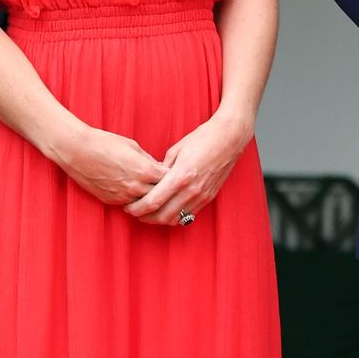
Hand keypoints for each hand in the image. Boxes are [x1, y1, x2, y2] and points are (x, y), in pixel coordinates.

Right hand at [51, 125, 166, 204]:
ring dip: (150, 198)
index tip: (175, 173)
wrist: (78, 151)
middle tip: (169, 187)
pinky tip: (136, 193)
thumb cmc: (105, 143)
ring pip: (145, 203)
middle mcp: (136, 186)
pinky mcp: (112, 201)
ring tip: (153, 192)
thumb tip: (158, 167)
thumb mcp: (132, 146)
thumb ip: (148, 159)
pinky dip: (135, 200)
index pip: (169, 179)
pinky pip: (130, 204)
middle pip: (160, 195)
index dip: (173, 176)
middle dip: (165, 190)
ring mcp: (123, 196)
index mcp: (145, 170)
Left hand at [124, 113, 250, 224]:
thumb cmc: (203, 138)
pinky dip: (175, 216)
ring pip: (175, 219)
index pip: (153, 201)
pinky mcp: (209, 197)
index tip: (128, 207)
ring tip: (148, 213)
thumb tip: (152, 180)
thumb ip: (162, 168)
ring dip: (159, 219)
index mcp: (181, 175)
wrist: (230, 138)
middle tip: (134, 212)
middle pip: (162, 216)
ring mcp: (202, 196)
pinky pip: (188, 215)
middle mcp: (192, 190)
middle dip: (144, 217)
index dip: (137, 208)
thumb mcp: (177, 149)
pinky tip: (167, 210)